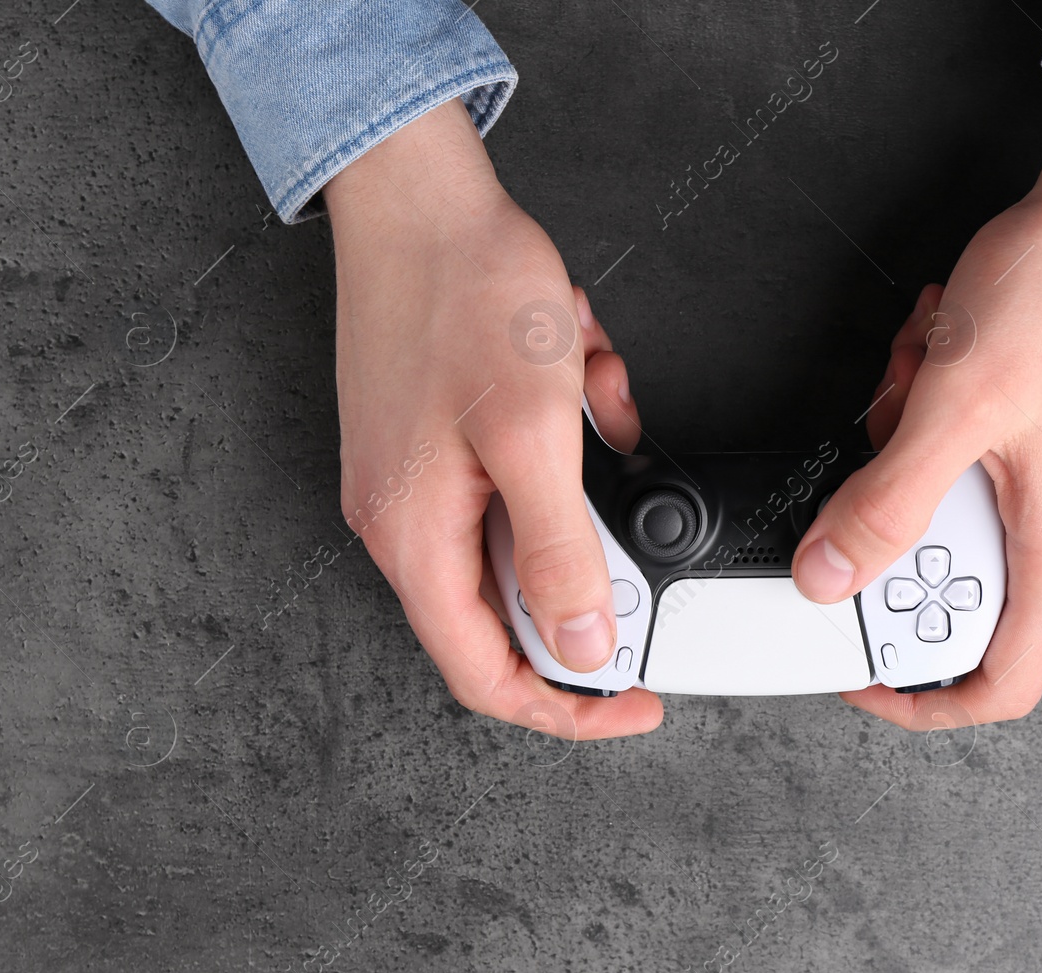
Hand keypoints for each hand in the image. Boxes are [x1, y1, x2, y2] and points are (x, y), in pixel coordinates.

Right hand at [324, 100, 659, 738]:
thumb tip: (583, 644)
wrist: (421, 197)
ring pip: (528, 529)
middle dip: (588, 561)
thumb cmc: (461, 296)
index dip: (565, 706)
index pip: (486, 675)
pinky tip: (579, 374)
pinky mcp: (443, 438)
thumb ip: (558, 554)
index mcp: (415, 537)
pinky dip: (570, 437)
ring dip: (585, 488)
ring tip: (596, 404)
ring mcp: (421, 478)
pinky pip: (526, 471)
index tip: (632, 703)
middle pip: (510, 607)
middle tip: (635, 519)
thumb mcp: (533, 437)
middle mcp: (406, 521)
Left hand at [792, 74, 1041, 728]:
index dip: (923, 697)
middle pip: (966, 589)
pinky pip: (980, 469)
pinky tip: (936, 360)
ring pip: (964, 518)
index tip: (861, 672)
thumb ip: (885, 504)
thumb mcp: (951, 405)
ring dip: (915, 456)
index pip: (1004, 681)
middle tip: (883, 453)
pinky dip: (939, 427)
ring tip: (918, 379)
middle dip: (904, 525)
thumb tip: (830, 576)